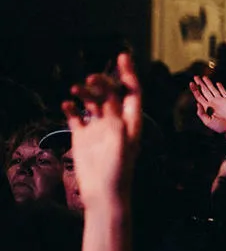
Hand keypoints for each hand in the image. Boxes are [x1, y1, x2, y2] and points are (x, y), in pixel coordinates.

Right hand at [63, 53, 140, 206]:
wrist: (104, 194)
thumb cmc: (118, 171)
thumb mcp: (120, 142)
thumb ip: (116, 119)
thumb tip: (109, 98)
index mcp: (132, 121)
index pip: (132, 92)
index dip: (129, 73)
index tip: (123, 56)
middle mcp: (116, 121)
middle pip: (111, 93)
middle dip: (102, 82)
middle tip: (91, 80)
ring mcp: (98, 128)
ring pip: (92, 101)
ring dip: (85, 92)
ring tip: (76, 90)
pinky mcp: (83, 137)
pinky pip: (76, 116)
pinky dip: (72, 107)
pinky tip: (67, 104)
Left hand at [190, 76, 225, 139]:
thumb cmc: (220, 127)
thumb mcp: (207, 122)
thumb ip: (201, 113)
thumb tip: (197, 103)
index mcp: (207, 108)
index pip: (199, 96)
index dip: (195, 90)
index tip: (191, 83)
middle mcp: (213, 103)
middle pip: (205, 91)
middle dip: (200, 84)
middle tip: (195, 77)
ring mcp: (221, 101)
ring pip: (213, 90)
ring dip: (209, 83)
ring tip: (204, 77)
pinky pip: (224, 92)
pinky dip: (221, 87)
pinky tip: (217, 83)